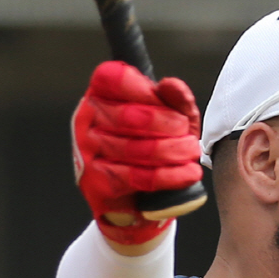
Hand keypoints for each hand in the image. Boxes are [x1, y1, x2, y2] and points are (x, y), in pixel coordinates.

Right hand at [71, 61, 202, 245]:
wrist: (132, 198)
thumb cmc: (148, 147)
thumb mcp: (168, 118)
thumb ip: (174, 99)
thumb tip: (172, 86)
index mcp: (100, 94)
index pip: (114, 79)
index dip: (144, 89)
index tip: (166, 101)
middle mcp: (87, 119)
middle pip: (128, 116)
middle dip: (167, 125)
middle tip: (187, 134)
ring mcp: (88, 151)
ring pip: (134, 148)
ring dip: (171, 151)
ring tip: (191, 152)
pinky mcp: (97, 181)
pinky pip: (137, 177)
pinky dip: (168, 175)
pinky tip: (188, 173)